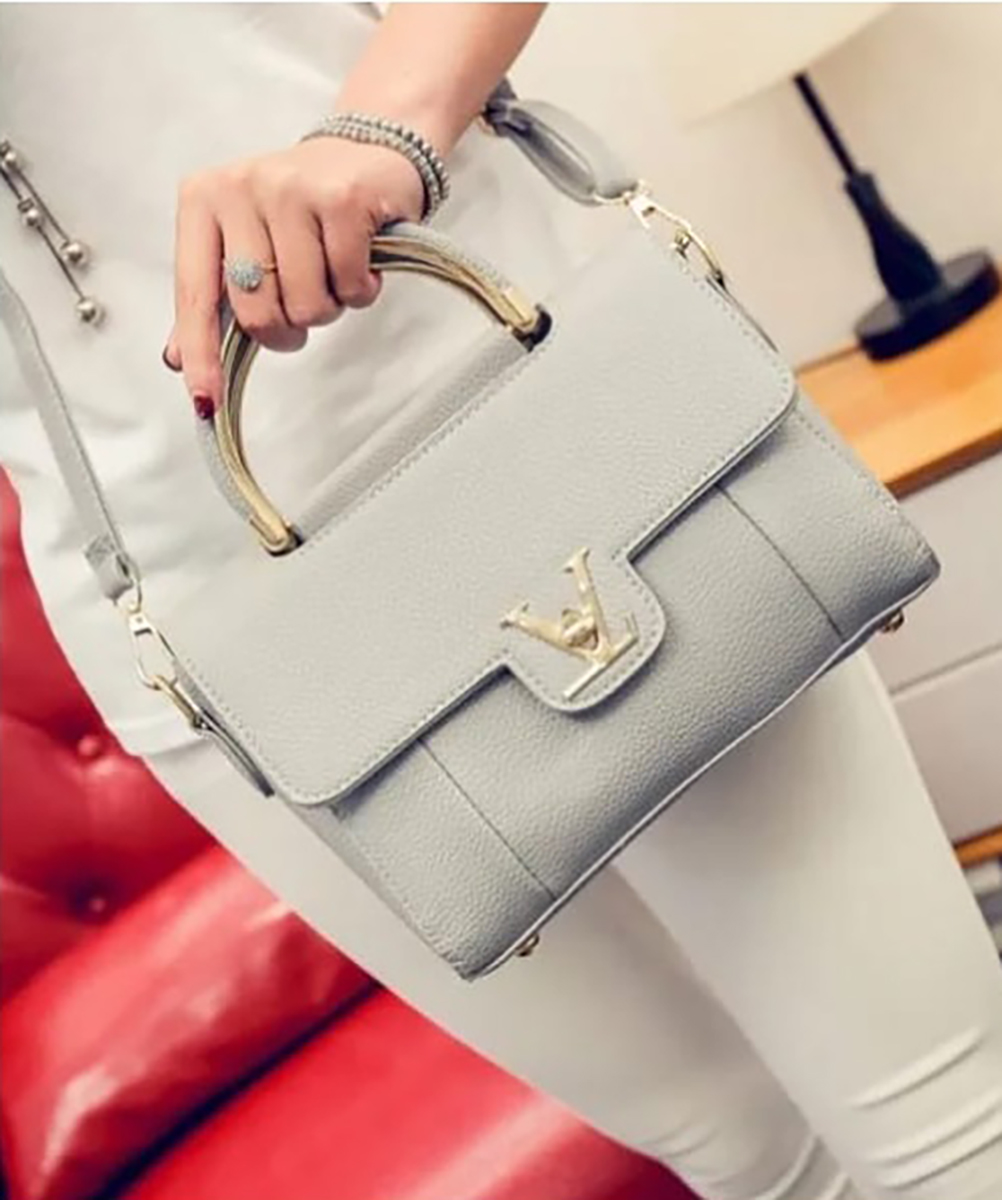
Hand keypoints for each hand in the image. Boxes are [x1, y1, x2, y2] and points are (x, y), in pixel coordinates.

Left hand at [162, 136, 425, 412]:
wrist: (367, 152)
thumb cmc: (302, 207)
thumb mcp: (246, 243)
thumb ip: (213, 297)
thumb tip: (179, 358)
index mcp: (204, 201)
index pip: (196, 293)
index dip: (202, 354)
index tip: (204, 401)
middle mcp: (241, 188)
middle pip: (258, 312)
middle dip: (288, 328)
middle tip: (304, 305)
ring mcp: (292, 190)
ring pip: (307, 304)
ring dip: (329, 307)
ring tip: (333, 273)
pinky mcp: (343, 199)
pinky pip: (349, 284)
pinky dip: (361, 290)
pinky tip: (362, 262)